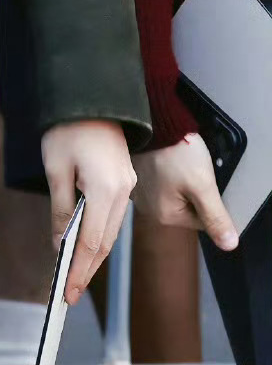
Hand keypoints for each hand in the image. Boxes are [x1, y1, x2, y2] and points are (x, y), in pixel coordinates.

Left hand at [41, 120, 136, 304]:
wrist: (90, 95)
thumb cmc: (67, 128)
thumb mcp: (56, 169)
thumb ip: (61, 210)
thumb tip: (60, 245)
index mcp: (105, 188)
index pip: (91, 241)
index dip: (79, 269)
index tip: (67, 292)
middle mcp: (123, 191)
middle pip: (105, 242)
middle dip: (87, 269)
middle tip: (68, 293)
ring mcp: (127, 185)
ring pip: (111, 231)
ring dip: (93, 254)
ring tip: (74, 276)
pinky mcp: (125, 180)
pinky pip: (112, 216)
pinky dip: (99, 235)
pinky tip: (85, 246)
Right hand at [133, 135, 239, 250]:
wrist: (152, 119)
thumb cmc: (174, 151)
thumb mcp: (203, 185)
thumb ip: (215, 216)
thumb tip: (228, 244)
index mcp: (163, 215)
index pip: (200, 220)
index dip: (208, 200)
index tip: (203, 180)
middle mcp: (147, 208)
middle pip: (186, 207)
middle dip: (193, 190)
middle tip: (190, 169)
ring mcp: (140, 191)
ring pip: (173, 193)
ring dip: (180, 181)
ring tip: (178, 161)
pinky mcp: (137, 175)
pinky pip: (160, 181)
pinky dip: (166, 171)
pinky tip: (167, 159)